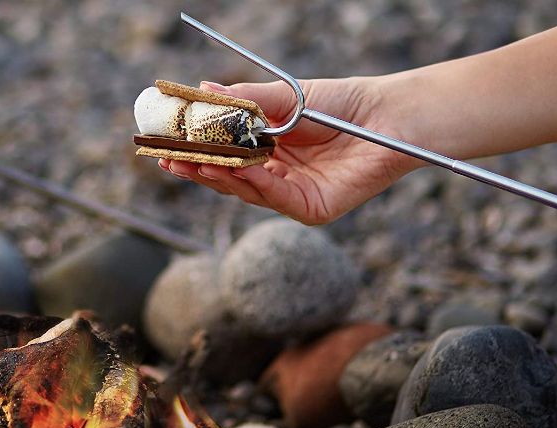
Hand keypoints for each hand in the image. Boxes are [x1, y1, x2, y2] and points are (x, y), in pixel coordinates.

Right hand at [159, 78, 420, 224]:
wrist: (388, 115)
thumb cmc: (342, 102)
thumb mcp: (286, 97)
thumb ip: (246, 100)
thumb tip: (202, 89)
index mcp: (270, 150)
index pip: (224, 154)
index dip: (196, 149)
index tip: (167, 140)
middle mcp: (278, 175)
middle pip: (229, 176)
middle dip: (197, 167)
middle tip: (167, 157)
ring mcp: (294, 195)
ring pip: (246, 190)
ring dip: (217, 176)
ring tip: (189, 162)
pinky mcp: (312, 209)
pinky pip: (275, 197)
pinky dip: (253, 183)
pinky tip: (232, 169)